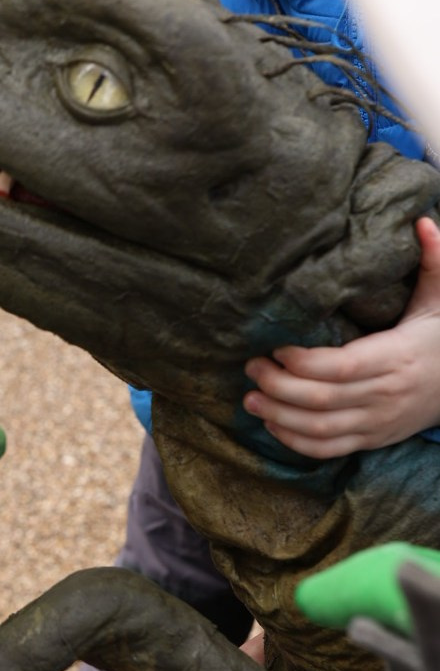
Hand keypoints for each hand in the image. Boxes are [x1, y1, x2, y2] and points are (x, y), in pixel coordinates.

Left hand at [242, 217, 439, 456]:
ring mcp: (378, 422)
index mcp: (396, 357)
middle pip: (320, 399)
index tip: (275, 347)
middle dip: (277, 386)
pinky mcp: (372, 439)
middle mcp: (385, 394)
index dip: (301, 361)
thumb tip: (423, 221)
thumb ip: (435, 260)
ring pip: (319, 429)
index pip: (339, 366)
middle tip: (251, 367)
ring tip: (249, 398)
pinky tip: (273, 425)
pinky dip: (296, 442)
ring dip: (278, 416)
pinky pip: (328, 449)